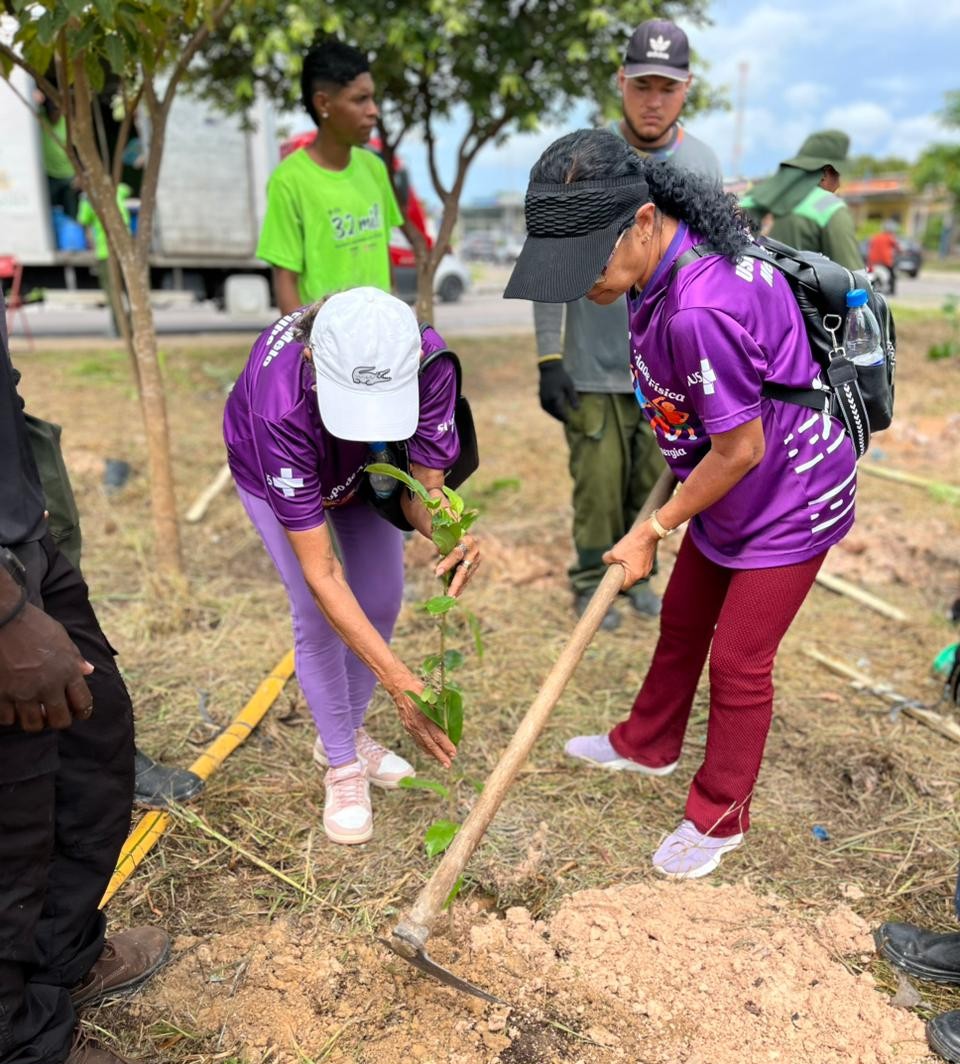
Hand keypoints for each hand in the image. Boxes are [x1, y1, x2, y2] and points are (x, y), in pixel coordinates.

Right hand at [0, 604, 94, 731]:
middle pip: (60, 721)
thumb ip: (75, 658)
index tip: (78, 711)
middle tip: (53, 714)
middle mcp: (48, 686)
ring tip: (32, 712)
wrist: (4, 618)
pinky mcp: (1, 694)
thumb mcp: (62, 638)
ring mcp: (23, 692)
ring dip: (34, 721)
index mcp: (68, 671)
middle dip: (59, 720)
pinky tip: (11, 707)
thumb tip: (89, 671)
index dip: (83, 711)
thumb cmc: (34, 625)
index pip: (83, 704)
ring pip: (33, 725)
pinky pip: (7, 719)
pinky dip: (10, 716)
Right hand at [391, 675, 456, 768]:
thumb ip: (438, 707)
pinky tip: (429, 751)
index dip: (446, 745)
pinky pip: (417, 740)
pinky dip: (424, 747)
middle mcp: (416, 725)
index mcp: (423, 717)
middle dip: (440, 755)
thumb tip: (447, 717)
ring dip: (433, 753)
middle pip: (430, 744)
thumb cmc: (417, 688)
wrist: (399, 687)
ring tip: (441, 760)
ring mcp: (411, 727)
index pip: (437, 735)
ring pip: (423, 744)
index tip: (454, 752)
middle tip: (449, 764)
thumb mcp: (430, 695)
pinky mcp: (407, 726)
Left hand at [435, 534, 480, 596]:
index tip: (437, 573)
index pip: (456, 554)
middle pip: (463, 570)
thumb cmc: (447, 532)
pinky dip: (459, 587)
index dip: (447, 564)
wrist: (458, 532)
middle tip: (448, 596)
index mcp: (466, 540)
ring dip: (457, 589)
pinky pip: (466, 579)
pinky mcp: (474, 567)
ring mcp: (476, 560)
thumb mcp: (443, 534)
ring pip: (465, 577)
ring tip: (449, 600)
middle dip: (455, 584)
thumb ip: (441, 542)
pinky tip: (453, 596)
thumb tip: (438, 553)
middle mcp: (474, 551)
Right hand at [538, 361, 579, 421]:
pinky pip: (545, 408)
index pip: (560, 411)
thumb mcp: (569, 386)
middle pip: (554, 413)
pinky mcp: (540, 397)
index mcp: (555, 396)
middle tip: (567, 422)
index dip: (565, 417)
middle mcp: (547, 399)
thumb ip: (573, 398)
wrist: (549, 369)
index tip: (570, 422)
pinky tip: (555, 411)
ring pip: (549, 411)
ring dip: (555, 415)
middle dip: (560, 418)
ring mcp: (542, 399)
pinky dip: (551, 411)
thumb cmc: (561, 377)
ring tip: (561, 418)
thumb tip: (577, 409)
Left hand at [602, 521, 658, 590]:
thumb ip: (607, 559)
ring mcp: (648, 567)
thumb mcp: (614, 552)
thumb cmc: (632, 543)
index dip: (616, 582)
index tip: (612, 577)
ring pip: (633, 570)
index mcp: (635, 575)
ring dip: (627, 564)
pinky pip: (638, 564)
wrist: (648, 532)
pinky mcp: (649, 561)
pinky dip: (633, 560)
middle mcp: (643, 574)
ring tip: (624, 553)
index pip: (624, 587)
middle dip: (621, 571)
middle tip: (616, 562)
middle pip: (628, 578)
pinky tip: (631, 550)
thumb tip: (606, 561)